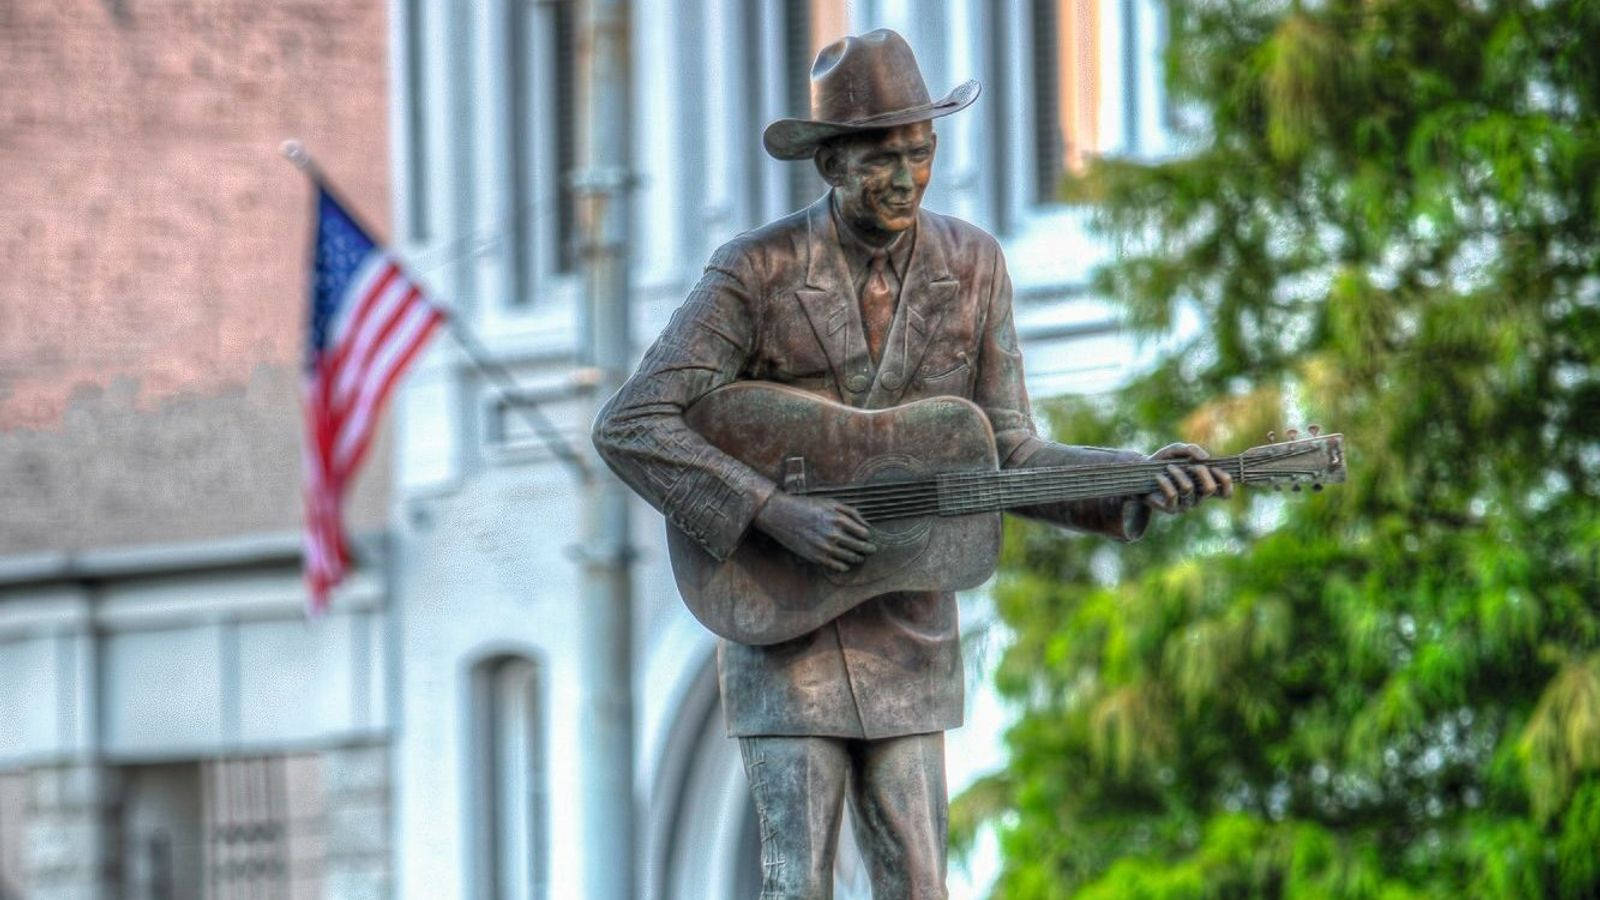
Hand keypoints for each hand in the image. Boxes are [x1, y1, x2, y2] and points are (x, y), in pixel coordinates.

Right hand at [753, 492, 876, 571]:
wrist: (781, 515)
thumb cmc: (807, 506)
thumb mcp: (831, 503)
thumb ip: (852, 512)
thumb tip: (867, 526)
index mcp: (839, 520)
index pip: (864, 534)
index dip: (867, 536)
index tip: (867, 537)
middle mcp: (834, 535)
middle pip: (860, 548)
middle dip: (867, 549)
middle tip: (870, 550)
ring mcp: (826, 548)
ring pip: (851, 558)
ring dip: (857, 558)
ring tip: (858, 556)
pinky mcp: (817, 558)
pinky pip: (838, 567)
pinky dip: (844, 566)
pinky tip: (844, 562)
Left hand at [1144, 443, 1233, 514]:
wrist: (1141, 473)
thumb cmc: (1164, 462)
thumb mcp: (1178, 450)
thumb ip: (1192, 449)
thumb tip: (1205, 458)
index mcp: (1205, 485)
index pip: (1225, 492)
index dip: (1226, 482)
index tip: (1215, 468)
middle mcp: (1198, 497)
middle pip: (1210, 488)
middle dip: (1201, 472)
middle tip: (1191, 465)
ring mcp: (1185, 505)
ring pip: (1189, 488)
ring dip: (1178, 473)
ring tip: (1169, 467)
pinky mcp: (1170, 508)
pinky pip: (1173, 495)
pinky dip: (1165, 482)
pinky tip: (1159, 476)